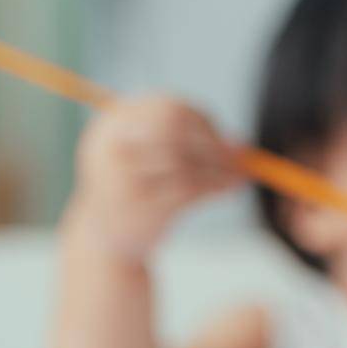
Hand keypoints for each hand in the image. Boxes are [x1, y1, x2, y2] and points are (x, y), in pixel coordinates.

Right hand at [65, 96, 240, 261]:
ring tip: (238, 177)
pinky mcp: (140, 206)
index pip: (168, 109)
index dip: (203, 123)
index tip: (224, 141)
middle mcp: (112, 145)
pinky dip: (216, 186)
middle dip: (212, 143)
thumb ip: (192, 144)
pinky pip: (190, 189)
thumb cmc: (137, 190)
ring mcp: (122, 176)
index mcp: (113, 124)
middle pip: (175, 128)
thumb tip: (239, 145)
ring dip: (220, 168)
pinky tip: (230, 189)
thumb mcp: (154, 157)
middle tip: (238, 157)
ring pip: (185, 161)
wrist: (106, 238)